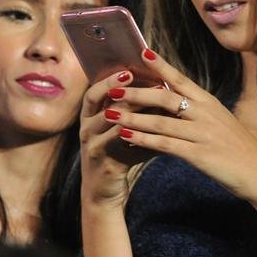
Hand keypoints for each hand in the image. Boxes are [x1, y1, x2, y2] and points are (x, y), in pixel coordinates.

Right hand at [78, 68, 155, 219]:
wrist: (106, 192)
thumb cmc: (122, 156)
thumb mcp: (131, 131)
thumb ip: (143, 113)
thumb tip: (170, 89)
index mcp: (92, 115)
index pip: (96, 88)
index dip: (110, 76)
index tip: (128, 64)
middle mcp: (86, 126)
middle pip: (93, 98)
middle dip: (112, 84)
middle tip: (131, 74)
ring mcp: (90, 142)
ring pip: (105, 118)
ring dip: (126, 106)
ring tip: (145, 98)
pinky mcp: (99, 159)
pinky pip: (113, 141)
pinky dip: (130, 132)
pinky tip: (147, 127)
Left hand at [96, 49, 256, 228]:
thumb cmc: (239, 149)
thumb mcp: (219, 122)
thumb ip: (197, 111)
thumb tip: (172, 101)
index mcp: (209, 102)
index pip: (180, 78)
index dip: (160, 65)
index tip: (140, 52)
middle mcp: (204, 113)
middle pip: (164, 97)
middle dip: (135, 92)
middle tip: (111, 88)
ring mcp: (202, 134)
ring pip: (159, 121)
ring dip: (132, 117)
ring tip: (109, 114)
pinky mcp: (199, 155)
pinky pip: (165, 144)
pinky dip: (143, 140)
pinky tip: (126, 138)